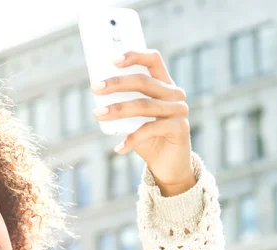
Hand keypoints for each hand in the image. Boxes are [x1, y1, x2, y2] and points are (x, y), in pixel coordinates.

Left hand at [91, 49, 195, 194]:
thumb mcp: (134, 118)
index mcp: (164, 85)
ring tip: (98, 115)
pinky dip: (131, 140)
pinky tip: (119, 148)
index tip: (112, 60)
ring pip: (144, 105)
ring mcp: (179, 110)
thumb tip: (96, 92)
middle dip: (116, 83)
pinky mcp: (180, 128)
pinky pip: (150, 130)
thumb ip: (123, 103)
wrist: (168, 166)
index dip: (134, 56)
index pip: (153, 61)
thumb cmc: (147, 139)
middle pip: (144, 81)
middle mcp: (175, 94)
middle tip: (95, 88)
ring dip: (117, 109)